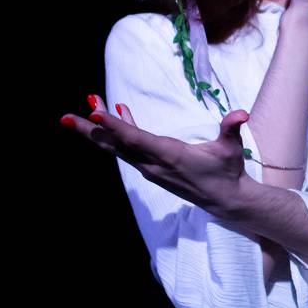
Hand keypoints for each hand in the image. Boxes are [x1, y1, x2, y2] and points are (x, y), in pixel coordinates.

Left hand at [62, 98, 253, 220]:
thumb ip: (231, 129)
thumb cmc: (227, 172)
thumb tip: (241, 113)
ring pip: (118, 148)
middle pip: (116, 145)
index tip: (96, 113)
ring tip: (85, 108)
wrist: (225, 200)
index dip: (116, 126)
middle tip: (67, 117)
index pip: (137, 139)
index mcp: (170, 155)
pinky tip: (117, 114)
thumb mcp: (231, 150)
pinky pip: (128, 149)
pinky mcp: (151, 169)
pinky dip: (119, 133)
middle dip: (92, 130)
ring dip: (100, 130)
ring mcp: (150, 168)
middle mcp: (153, 164)